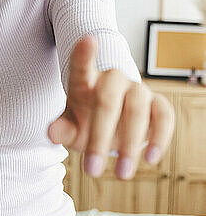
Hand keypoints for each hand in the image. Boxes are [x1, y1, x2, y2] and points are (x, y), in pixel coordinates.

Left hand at [47, 35, 175, 179]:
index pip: (82, 64)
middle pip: (107, 96)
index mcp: (85, 80)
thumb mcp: (71, 127)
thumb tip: (52, 132)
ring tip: (121, 174)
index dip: (84, 52)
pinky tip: (151, 159)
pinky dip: (160, 137)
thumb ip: (62, 129)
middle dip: (100, 136)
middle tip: (91, 169)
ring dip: (130, 142)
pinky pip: (164, 115)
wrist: (110, 126)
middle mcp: (112, 79)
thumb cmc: (86, 122)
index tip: (88, 41)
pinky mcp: (157, 104)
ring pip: (137, 105)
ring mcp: (136, 89)